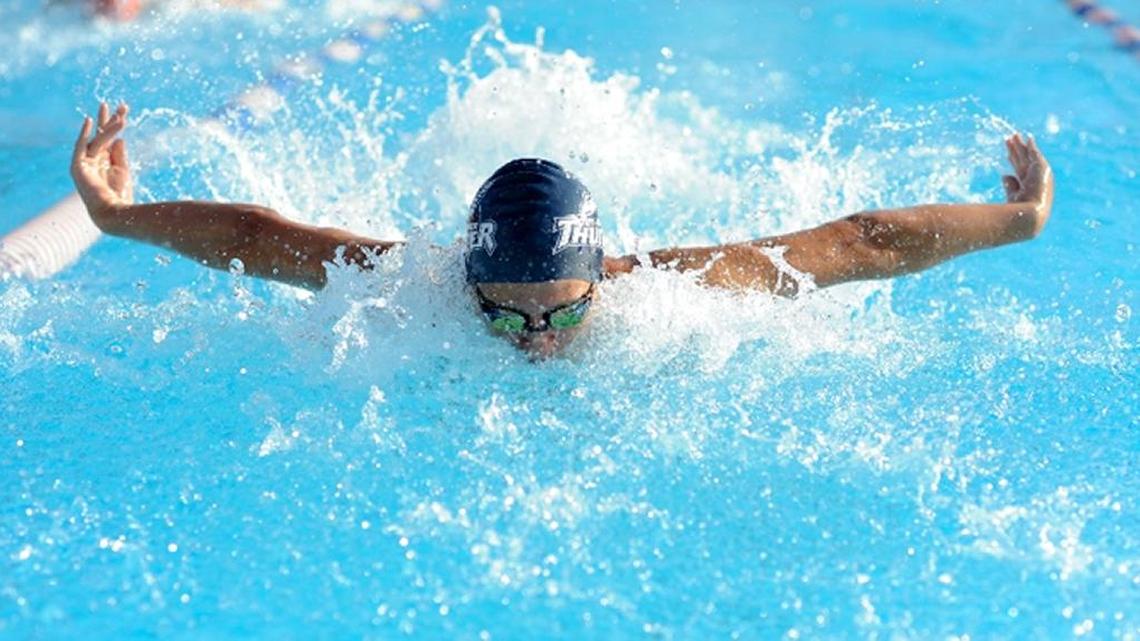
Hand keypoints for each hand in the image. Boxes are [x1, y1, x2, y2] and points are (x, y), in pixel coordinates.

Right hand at [71, 102, 133, 224]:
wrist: (112, 212)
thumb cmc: (119, 195)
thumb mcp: (122, 170)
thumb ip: (119, 154)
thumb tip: (120, 138)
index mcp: (105, 160)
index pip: (110, 138)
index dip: (116, 124)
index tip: (124, 110)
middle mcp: (94, 159)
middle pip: (101, 135)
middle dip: (109, 120)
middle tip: (118, 104)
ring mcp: (85, 162)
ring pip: (98, 140)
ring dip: (109, 129)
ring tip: (122, 119)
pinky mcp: (78, 167)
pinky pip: (81, 147)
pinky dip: (84, 134)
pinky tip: (89, 121)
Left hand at [1002, 133, 1053, 235]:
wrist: (1030, 212)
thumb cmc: (1019, 210)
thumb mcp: (1013, 196)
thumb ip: (1010, 185)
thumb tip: (1004, 175)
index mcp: (1029, 185)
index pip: (1019, 169)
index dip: (1013, 160)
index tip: (1007, 154)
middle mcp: (1035, 178)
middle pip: (1023, 159)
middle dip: (1016, 149)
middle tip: (1009, 139)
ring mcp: (1039, 172)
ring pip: (1027, 155)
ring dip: (1020, 144)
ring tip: (1014, 135)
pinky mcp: (1041, 167)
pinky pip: (1035, 153)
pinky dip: (1032, 146)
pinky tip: (1028, 138)